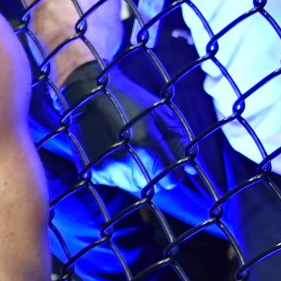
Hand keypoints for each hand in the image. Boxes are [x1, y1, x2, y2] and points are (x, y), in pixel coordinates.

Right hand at [60, 60, 201, 197]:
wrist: (89, 93)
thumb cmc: (130, 100)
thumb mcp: (162, 114)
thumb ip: (178, 143)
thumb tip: (191, 171)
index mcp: (146, 145)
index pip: (170, 180)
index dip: (172, 173)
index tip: (168, 164)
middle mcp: (125, 162)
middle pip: (151, 187)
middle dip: (153, 175)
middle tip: (148, 157)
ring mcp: (106, 169)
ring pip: (131, 187)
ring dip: (135, 176)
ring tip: (130, 155)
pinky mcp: (93, 170)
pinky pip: (113, 182)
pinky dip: (116, 173)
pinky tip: (114, 155)